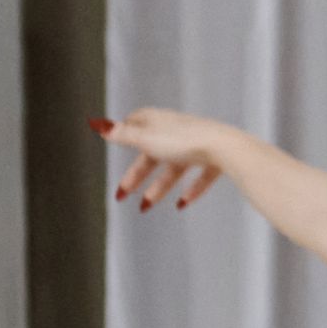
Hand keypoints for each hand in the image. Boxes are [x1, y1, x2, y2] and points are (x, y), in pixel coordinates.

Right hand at [101, 107, 251, 210]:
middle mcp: (179, 130)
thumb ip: (123, 134)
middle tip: (122, 193)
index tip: (116, 138)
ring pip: (175, 168)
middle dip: (137, 174)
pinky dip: (191, 189)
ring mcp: (199, 144)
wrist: (226, 148)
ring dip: (159, 187)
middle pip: (153, 153)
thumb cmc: (186, 140)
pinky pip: (201, 175)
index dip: (126, 129)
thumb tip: (100, 124)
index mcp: (160, 121)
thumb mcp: (146, 138)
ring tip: (145, 206)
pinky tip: (182, 204)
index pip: (137, 121)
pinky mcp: (217, 158)